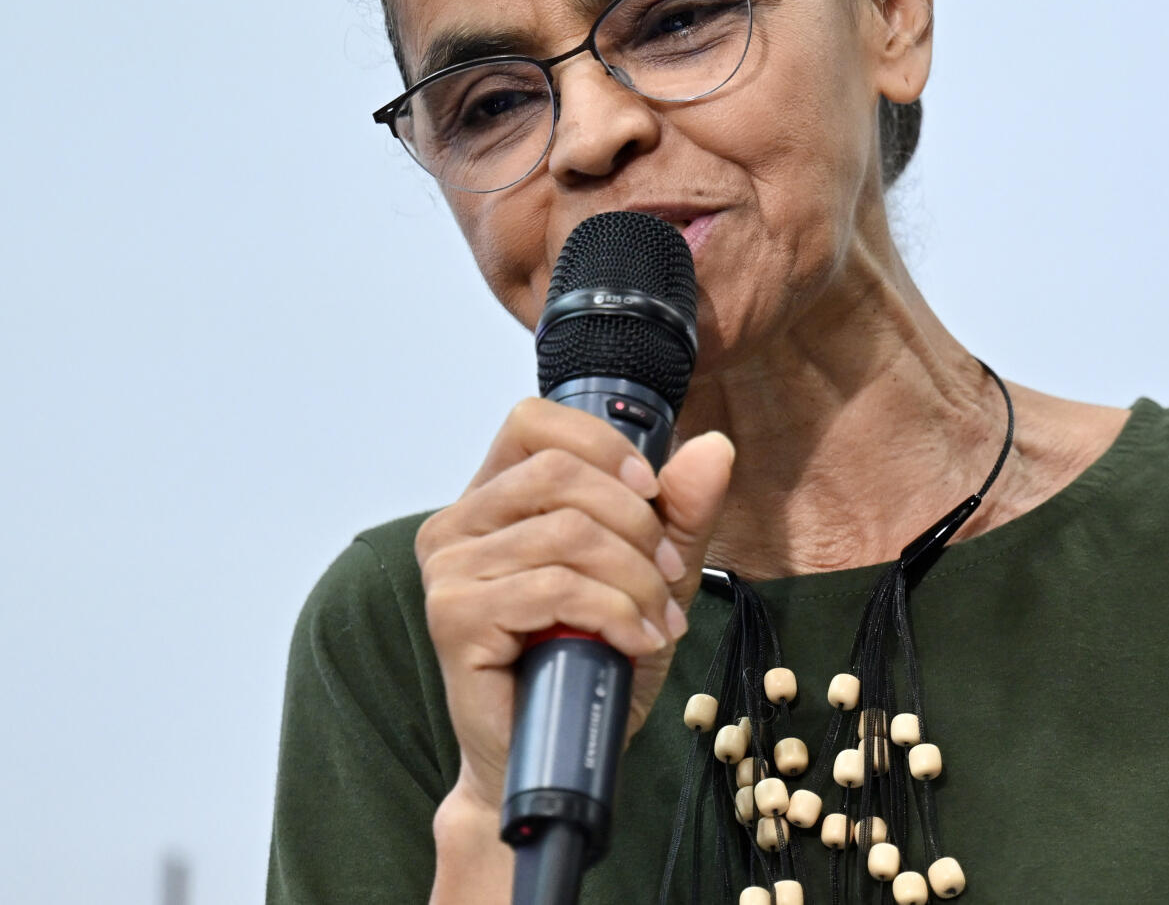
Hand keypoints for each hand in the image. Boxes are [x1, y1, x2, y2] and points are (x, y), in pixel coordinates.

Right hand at [414, 399, 734, 825]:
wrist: (558, 753)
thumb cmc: (593, 662)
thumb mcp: (655, 574)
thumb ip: (682, 511)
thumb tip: (712, 448)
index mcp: (493, 499)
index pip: (532, 421)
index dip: (602, 445)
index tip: (652, 492)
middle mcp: (457, 526)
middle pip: (559, 472)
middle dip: (638, 524)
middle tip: (668, 577)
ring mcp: (449, 571)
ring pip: (567, 534)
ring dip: (635, 580)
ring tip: (657, 622)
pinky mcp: (454, 618)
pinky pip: (554, 588)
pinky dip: (615, 612)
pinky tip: (636, 641)